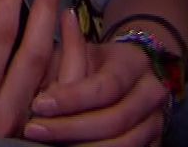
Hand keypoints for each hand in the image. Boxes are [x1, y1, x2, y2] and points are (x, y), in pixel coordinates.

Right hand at [0, 0, 64, 140]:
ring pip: (55, 70)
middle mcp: (1, 117)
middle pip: (36, 52)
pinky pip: (59, 82)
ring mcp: (21, 124)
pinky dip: (67, 49)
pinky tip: (63, 18)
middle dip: (47, 4)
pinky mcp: (32, 122)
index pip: (0, 37)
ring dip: (61, 26)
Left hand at [26, 34, 167, 145]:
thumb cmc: (96, 63)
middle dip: (70, 128)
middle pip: (115, 120)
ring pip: (123, 144)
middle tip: (34, 130)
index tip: (38, 105)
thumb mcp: (83, 50)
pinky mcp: (153, 142)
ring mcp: (155, 121)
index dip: (71, 99)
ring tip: (45, 144)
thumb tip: (32, 55)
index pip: (105, 86)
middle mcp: (152, 93)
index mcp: (134, 63)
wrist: (131, 76)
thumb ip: (64, 56)